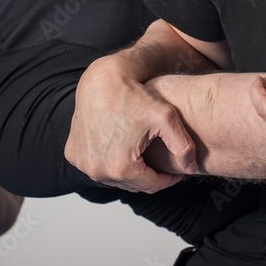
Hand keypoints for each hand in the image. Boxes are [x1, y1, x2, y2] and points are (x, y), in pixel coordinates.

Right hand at [65, 56, 196, 193]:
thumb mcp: (166, 118)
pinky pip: (97, 167)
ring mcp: (83, 163)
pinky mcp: (74, 154)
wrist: (102, 80)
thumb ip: (184, 146)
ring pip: (114, 178)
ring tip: (143, 155)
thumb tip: (192, 169)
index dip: (168, 179)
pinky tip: (123, 149)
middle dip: (149, 176)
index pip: (152, 185)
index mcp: (121, 168)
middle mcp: (97, 171)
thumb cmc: (133, 96)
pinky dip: (110, 163)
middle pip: (132, 184)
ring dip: (129, 172)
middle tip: (160, 162)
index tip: (176, 172)